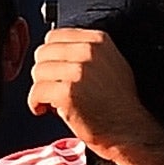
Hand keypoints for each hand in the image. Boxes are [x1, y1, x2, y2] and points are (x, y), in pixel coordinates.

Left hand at [28, 28, 163, 164]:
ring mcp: (78, 71)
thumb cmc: (118, 102)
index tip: (55, 71)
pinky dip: (35, 103)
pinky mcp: (67, 93)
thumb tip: (55, 50)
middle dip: (44, 72)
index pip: (54, 35)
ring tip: (52, 101)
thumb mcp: (110, 63)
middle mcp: (88, 51)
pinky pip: (36, 92)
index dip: (50, 56)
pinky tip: (46, 110)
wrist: (128, 129)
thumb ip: (85, 51)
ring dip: (40, 89)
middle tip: (52, 88)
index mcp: (98, 40)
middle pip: (43, 53)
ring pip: (37, 72)